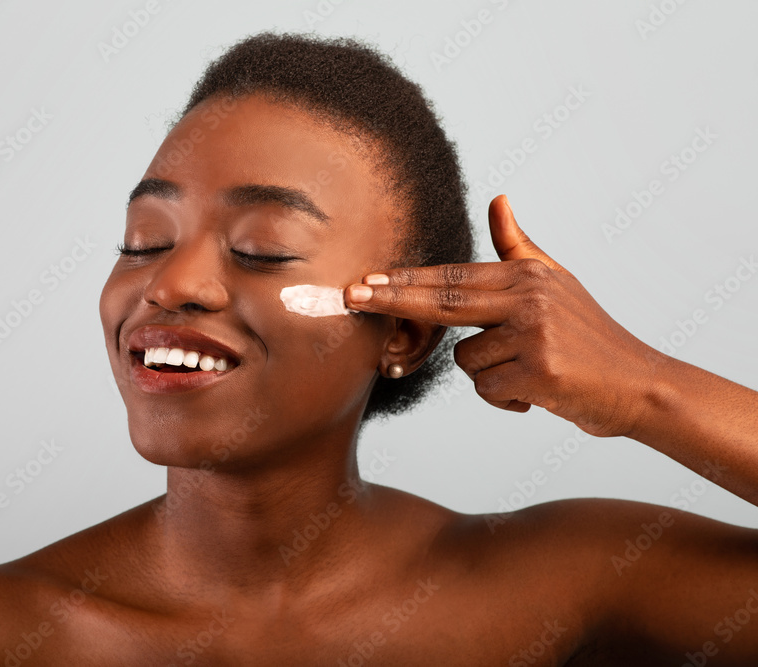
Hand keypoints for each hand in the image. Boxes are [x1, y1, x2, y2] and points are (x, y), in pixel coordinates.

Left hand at [345, 195, 668, 437]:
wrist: (638, 385)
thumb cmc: (589, 336)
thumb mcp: (555, 282)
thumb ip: (518, 247)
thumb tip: (497, 199)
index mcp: (527, 275)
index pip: (452, 277)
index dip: (405, 281)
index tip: (365, 280)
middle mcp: (529, 297)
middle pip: (442, 301)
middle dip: (392, 300)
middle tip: (349, 296)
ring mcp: (534, 333)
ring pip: (466, 361)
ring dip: (489, 376)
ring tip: (530, 373)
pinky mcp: (538, 370)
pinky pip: (488, 388)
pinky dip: (506, 398)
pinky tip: (539, 392)